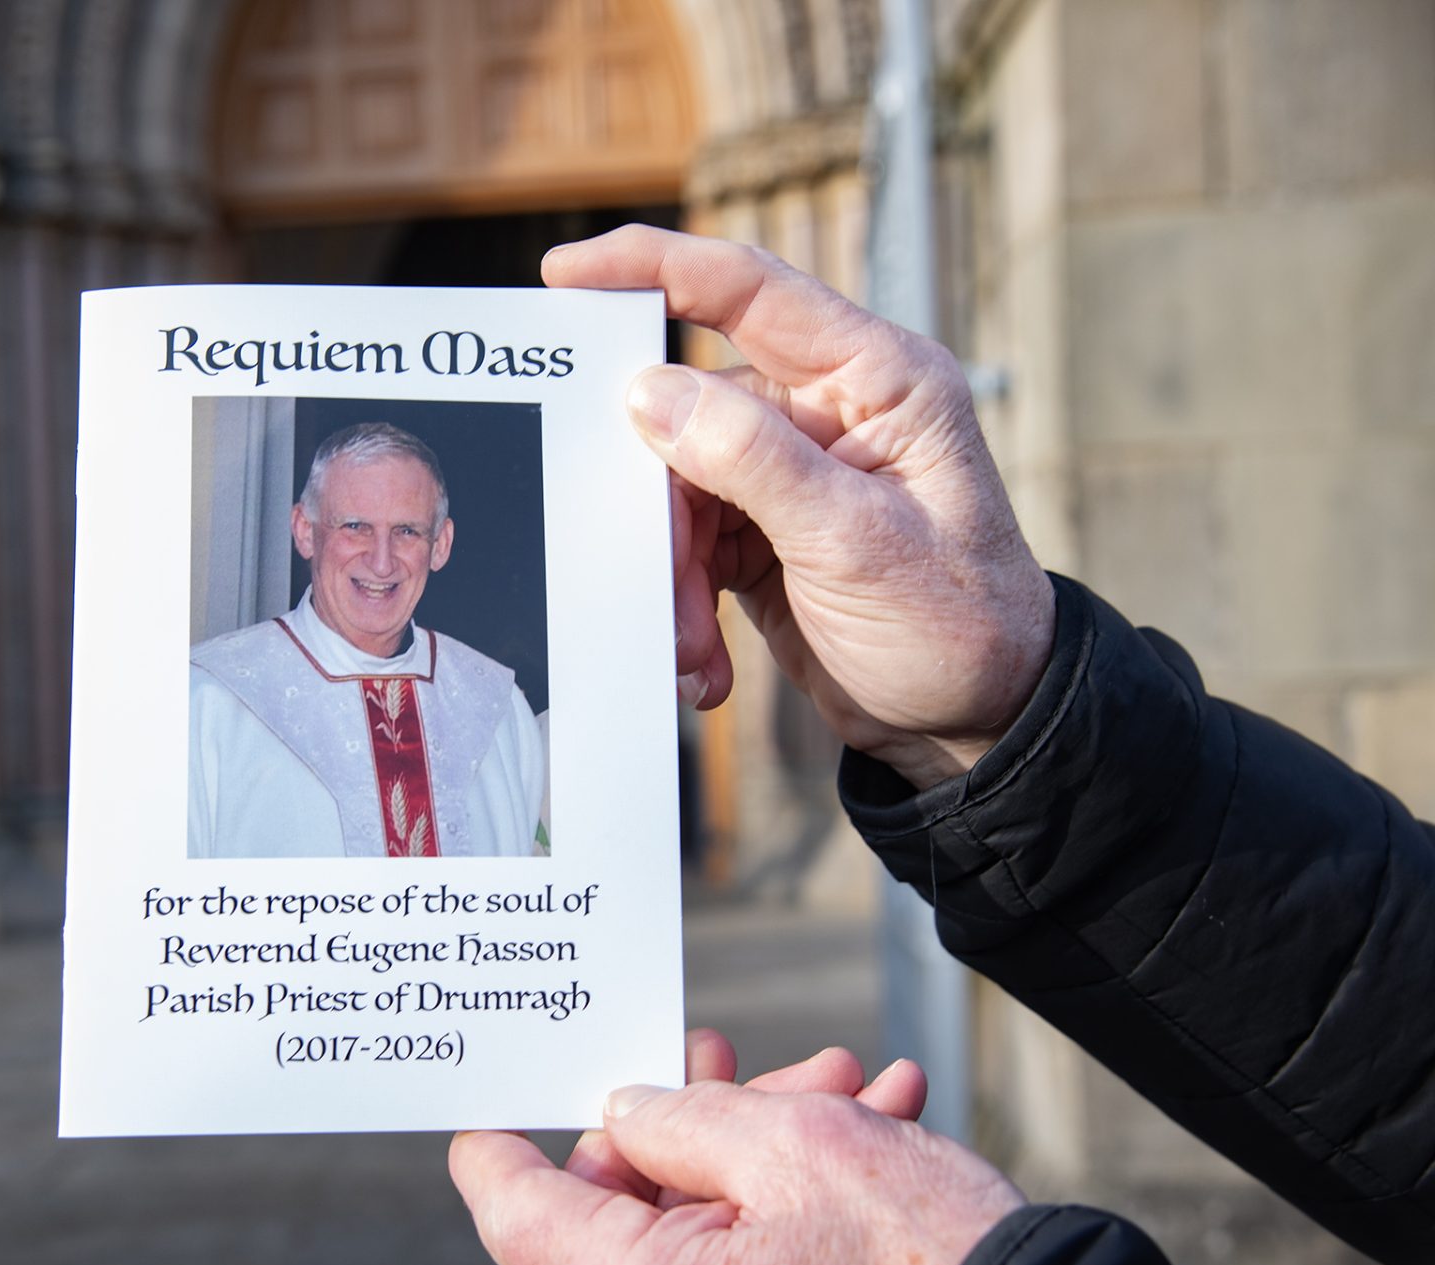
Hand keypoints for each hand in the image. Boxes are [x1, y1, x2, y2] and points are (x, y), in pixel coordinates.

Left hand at [451, 1041, 1024, 1264]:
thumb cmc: (921, 1252)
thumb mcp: (797, 1145)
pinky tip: (873, 1119)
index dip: (498, 1153)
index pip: (519, 1216)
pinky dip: (799, 1194)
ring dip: (760, 1142)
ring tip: (839, 1078)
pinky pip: (758, 1259)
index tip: (487, 1107)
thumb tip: (627, 1113)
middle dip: (679, 1120)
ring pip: (698, 1224)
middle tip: (722, 1057)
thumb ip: (687, 1120)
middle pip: (617, 1210)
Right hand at [543, 226, 1055, 788]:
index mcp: (875, 379)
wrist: (976, 723)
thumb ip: (753, 459)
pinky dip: (681, 600)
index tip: (566, 272)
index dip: (652, 264)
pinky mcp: (764, 528)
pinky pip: (687, 541)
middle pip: (690, 410)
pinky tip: (702, 658)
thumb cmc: (956, 625)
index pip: (748, 289)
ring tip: (691, 647)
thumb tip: (650, 391)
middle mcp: (829, 409)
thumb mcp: (855, 543)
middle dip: (659, 502)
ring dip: (670, 570)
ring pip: (677, 486)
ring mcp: (792, 470)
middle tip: (660, 579)